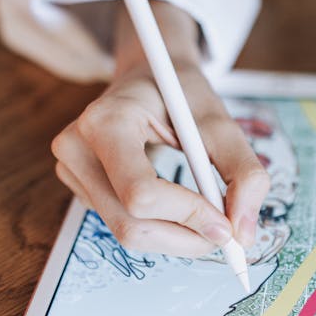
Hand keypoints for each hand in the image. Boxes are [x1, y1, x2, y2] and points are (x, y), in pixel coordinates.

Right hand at [51, 1, 269, 255]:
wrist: (147, 77)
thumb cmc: (181, 95)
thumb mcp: (222, 124)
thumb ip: (244, 175)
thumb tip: (244, 236)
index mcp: (106, 121)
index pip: (142, 193)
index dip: (188, 216)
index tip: (227, 224)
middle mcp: (77, 148)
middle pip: (131, 224)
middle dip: (186, 238)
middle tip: (226, 235)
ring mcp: (71, 170)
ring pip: (127, 233)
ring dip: (176, 239)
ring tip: (208, 219)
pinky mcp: (79, 187)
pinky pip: (122, 226)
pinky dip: (161, 229)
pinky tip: (178, 208)